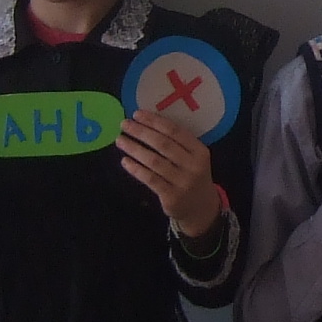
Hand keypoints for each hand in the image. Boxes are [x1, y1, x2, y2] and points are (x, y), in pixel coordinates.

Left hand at [119, 109, 220, 233]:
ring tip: (120, 141)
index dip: (155, 121)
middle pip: (163, 144)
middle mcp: (193, 166)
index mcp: (200, 151)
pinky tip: (125, 162)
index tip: (137, 114)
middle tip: (124, 124)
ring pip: (154, 161)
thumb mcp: (194, 158)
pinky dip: (136, 169)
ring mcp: (182, 182)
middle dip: (141, 132)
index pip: (175, 131)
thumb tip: (146, 124)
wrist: (201, 207)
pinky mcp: (171, 196)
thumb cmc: (192, 176)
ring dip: (134, 149)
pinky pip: (150, 179)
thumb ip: (177, 144)